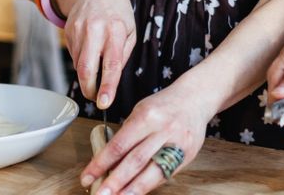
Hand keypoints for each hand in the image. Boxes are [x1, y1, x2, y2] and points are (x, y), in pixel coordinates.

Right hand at [56, 0, 135, 108]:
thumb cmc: (118, 13)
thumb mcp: (130, 31)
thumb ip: (123, 54)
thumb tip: (113, 78)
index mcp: (115, 30)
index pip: (111, 64)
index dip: (107, 86)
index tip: (104, 102)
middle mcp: (95, 30)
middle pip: (86, 69)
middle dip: (89, 90)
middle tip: (95, 98)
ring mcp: (78, 31)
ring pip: (78, 65)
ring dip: (87, 76)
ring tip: (97, 69)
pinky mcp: (68, 32)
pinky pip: (74, 56)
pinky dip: (82, 61)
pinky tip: (90, 52)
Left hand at [80, 85, 213, 194]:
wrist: (196, 98)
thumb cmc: (164, 105)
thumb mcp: (141, 112)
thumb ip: (127, 136)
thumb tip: (108, 163)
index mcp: (147, 116)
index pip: (119, 145)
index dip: (101, 164)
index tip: (87, 177)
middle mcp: (163, 130)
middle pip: (135, 161)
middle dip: (115, 182)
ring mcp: (178, 144)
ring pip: (152, 173)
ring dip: (131, 190)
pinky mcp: (188, 155)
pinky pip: (165, 175)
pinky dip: (148, 185)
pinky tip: (136, 192)